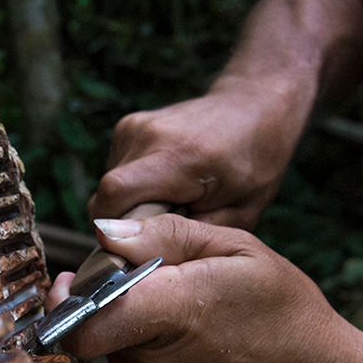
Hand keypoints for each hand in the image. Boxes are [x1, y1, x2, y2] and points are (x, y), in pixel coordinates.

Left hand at [45, 214, 348, 362]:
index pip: (83, 322)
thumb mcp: (235, 248)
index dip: (66, 298)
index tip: (72, 277)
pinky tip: (182, 341)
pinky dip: (139, 347)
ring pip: (107, 343)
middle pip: (93, 322)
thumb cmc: (280, 309)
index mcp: (170, 314)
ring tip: (178, 313)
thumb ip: (163, 236)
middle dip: (107, 297)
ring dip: (126, 322)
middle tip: (150, 283)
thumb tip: (104, 233)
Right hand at [88, 77, 306, 230]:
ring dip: (130, 205)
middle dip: (126, 224)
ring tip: (170, 199)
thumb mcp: (240, 212)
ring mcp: (134, 127)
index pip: (116, 196)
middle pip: (107, 197)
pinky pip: (115, 173)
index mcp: (181, 157)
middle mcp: (149, 136)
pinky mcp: (126, 127)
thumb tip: (146, 258)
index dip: (114, 231)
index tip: (134, 251)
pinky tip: (164, 182)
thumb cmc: (254, 160)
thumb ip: (190, 236)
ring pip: (108, 188)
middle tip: (163, 227)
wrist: (254, 105)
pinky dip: (133, 187)